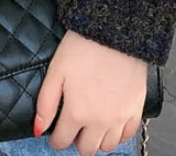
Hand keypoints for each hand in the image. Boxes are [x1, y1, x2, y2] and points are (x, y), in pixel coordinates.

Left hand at [34, 30, 146, 155]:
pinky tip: (111, 120)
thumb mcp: (56, 71)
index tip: (57, 129)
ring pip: (108, 147)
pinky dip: (118, 133)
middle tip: (75, 124)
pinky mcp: (136, 108)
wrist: (115, 31)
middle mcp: (100, 121)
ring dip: (98, 138)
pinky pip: (128, 135)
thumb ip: (46, 103)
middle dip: (77, 140)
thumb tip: (39, 129)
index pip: (62, 142)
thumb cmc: (84, 46)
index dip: (56, 137)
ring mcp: (120, 117)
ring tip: (92, 122)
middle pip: (86, 150)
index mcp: (77, 112)